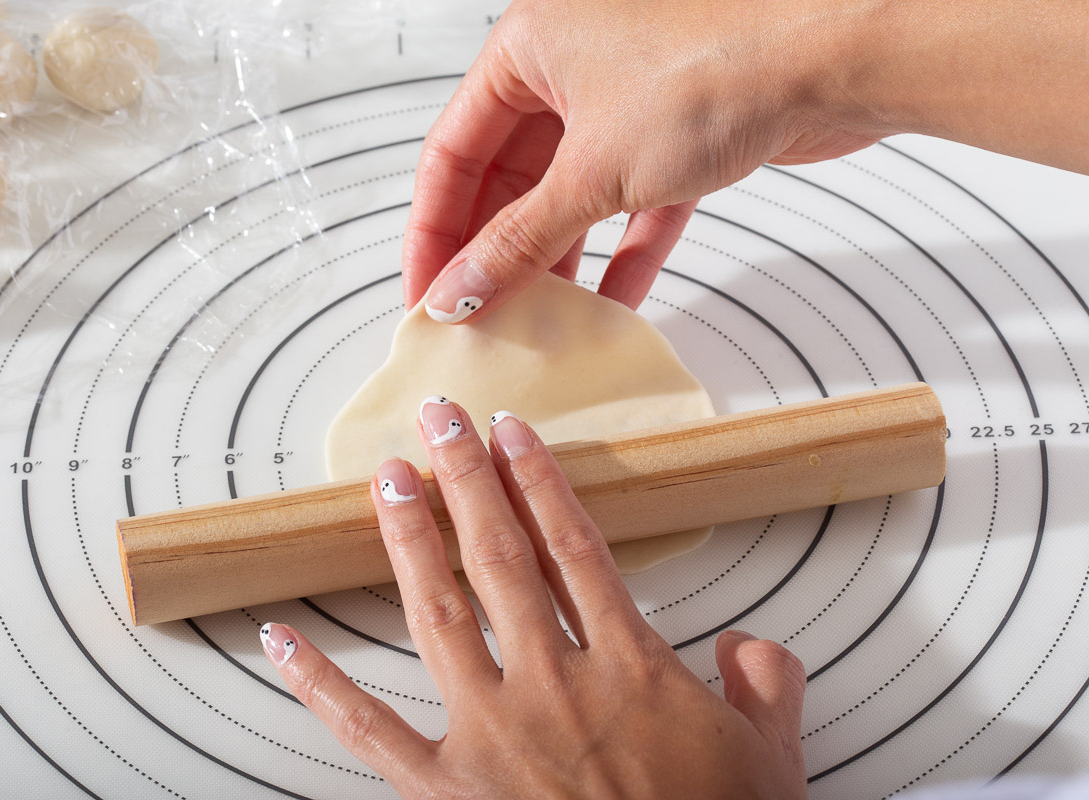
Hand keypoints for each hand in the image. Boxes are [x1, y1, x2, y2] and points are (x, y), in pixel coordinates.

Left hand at [260, 400, 806, 797]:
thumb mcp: (771, 761)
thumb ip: (766, 686)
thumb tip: (751, 647)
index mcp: (629, 668)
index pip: (573, 548)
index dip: (538, 482)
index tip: (510, 434)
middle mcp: (553, 684)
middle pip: (501, 557)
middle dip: (466, 478)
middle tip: (438, 420)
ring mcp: (494, 734)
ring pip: (440, 614)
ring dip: (412, 539)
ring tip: (388, 479)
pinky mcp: (445, 791)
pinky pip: (370, 730)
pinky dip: (320, 684)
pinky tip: (282, 639)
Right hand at [403, 0, 1088, 323]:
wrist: (837, 58)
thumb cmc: (716, 69)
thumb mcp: (592, 171)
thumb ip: (518, 240)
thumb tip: (460, 290)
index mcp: (526, 50)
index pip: (451, 153)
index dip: (433, 232)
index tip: (426, 296)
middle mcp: (569, 69)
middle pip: (507, 179)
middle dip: (494, 253)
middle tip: (477, 319)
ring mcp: (623, 103)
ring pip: (567, 197)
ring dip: (554, 262)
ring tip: (534, 325)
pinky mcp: (674, 138)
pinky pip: (629, 206)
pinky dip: (619, 255)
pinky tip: (610, 308)